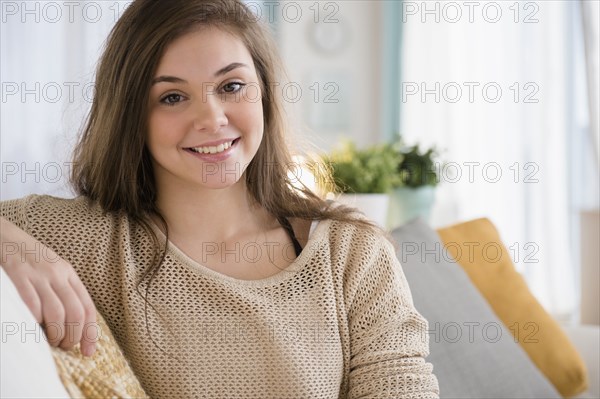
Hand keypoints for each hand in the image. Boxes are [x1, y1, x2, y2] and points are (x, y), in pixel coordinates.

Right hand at [1, 217, 96, 355]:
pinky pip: (31, 305)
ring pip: (56, 313)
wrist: (4, 236)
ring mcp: (37, 275)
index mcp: (68, 274)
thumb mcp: (52, 270)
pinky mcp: (18, 276)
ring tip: (50, 342)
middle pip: (75, 313)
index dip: (90, 332)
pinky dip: (34, 323)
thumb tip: (72, 325)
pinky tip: (32, 329)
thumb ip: (62, 291)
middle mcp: (57, 274)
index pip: (87, 307)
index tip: (88, 352)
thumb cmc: (27, 259)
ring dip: (55, 334)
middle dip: (72, 336)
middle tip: (65, 347)